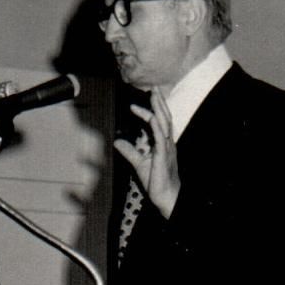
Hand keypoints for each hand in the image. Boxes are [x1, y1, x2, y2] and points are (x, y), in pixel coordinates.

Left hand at [113, 91, 180, 218]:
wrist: (167, 197)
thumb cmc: (156, 182)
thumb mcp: (139, 163)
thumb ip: (130, 151)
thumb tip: (117, 141)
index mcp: (163, 144)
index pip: (159, 123)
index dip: (151, 111)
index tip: (136, 104)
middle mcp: (168, 143)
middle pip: (165, 118)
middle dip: (159, 102)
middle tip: (154, 88)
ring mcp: (167, 147)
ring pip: (164, 122)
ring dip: (158, 107)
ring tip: (153, 94)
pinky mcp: (164, 154)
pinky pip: (161, 136)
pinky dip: (154, 124)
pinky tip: (149, 115)